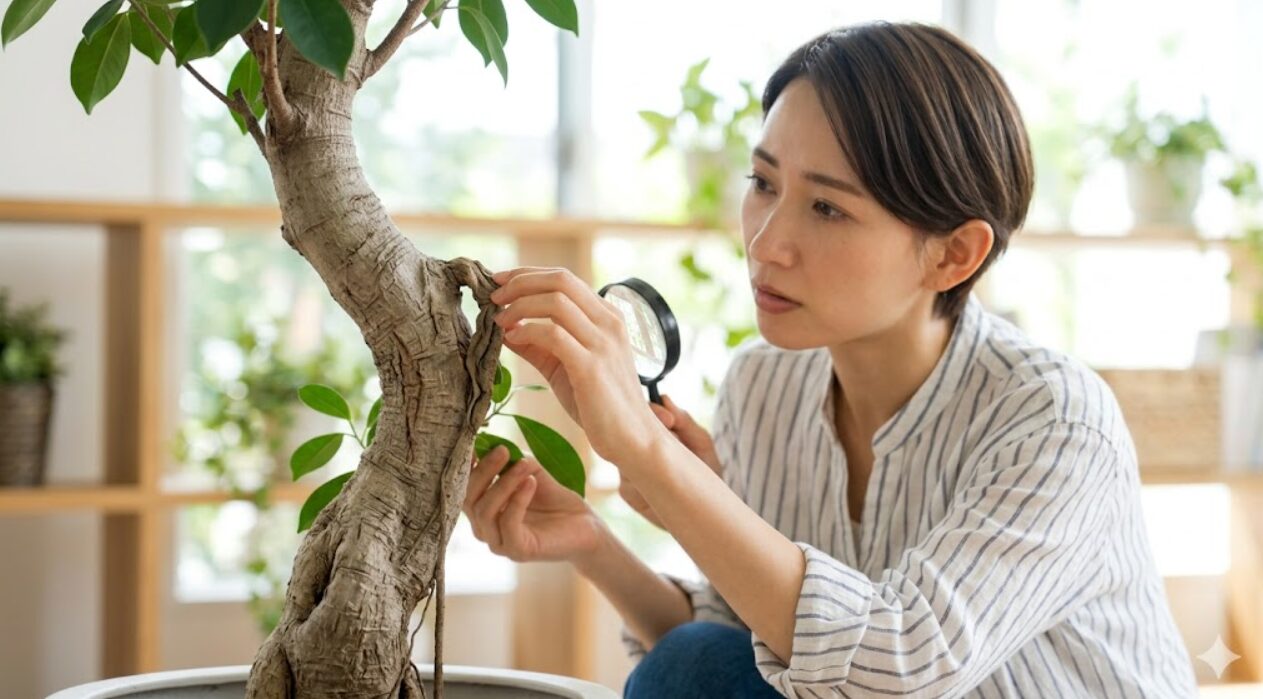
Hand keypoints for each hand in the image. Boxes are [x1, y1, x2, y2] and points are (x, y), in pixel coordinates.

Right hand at [463, 445, 606, 562]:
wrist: (585, 525)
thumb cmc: (554, 499)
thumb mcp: (530, 472)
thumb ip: (510, 461)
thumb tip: (492, 442)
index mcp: (483, 510)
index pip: (462, 489)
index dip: (465, 467)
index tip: (474, 443)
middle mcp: (485, 529)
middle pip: (469, 500)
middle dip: (484, 471)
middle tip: (503, 450)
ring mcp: (499, 543)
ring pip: (486, 511)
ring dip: (504, 483)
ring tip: (525, 464)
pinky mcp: (517, 551)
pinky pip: (508, 523)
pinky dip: (517, 499)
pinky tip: (531, 482)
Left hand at [489, 266, 669, 468]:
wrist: (631, 439)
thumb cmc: (600, 404)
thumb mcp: (565, 367)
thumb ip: (539, 346)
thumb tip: (505, 328)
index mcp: (607, 317)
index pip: (564, 278)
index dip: (527, 274)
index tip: (499, 281)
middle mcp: (609, 322)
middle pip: (560, 280)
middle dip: (520, 282)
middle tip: (493, 296)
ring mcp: (603, 343)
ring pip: (556, 301)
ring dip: (519, 305)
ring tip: (499, 319)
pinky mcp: (592, 367)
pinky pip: (554, 335)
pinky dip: (528, 331)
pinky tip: (512, 339)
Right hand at [620, 394, 721, 528]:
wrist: (709, 509)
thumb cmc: (707, 472)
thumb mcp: (702, 444)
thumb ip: (685, 421)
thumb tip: (665, 398)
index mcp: (649, 435)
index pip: (638, 414)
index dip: (650, 412)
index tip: (669, 421)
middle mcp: (633, 451)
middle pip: (624, 434)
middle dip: (646, 434)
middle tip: (672, 439)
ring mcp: (626, 472)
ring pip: (624, 459)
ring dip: (647, 461)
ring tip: (673, 467)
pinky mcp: (627, 493)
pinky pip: (628, 483)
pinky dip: (645, 482)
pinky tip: (662, 486)